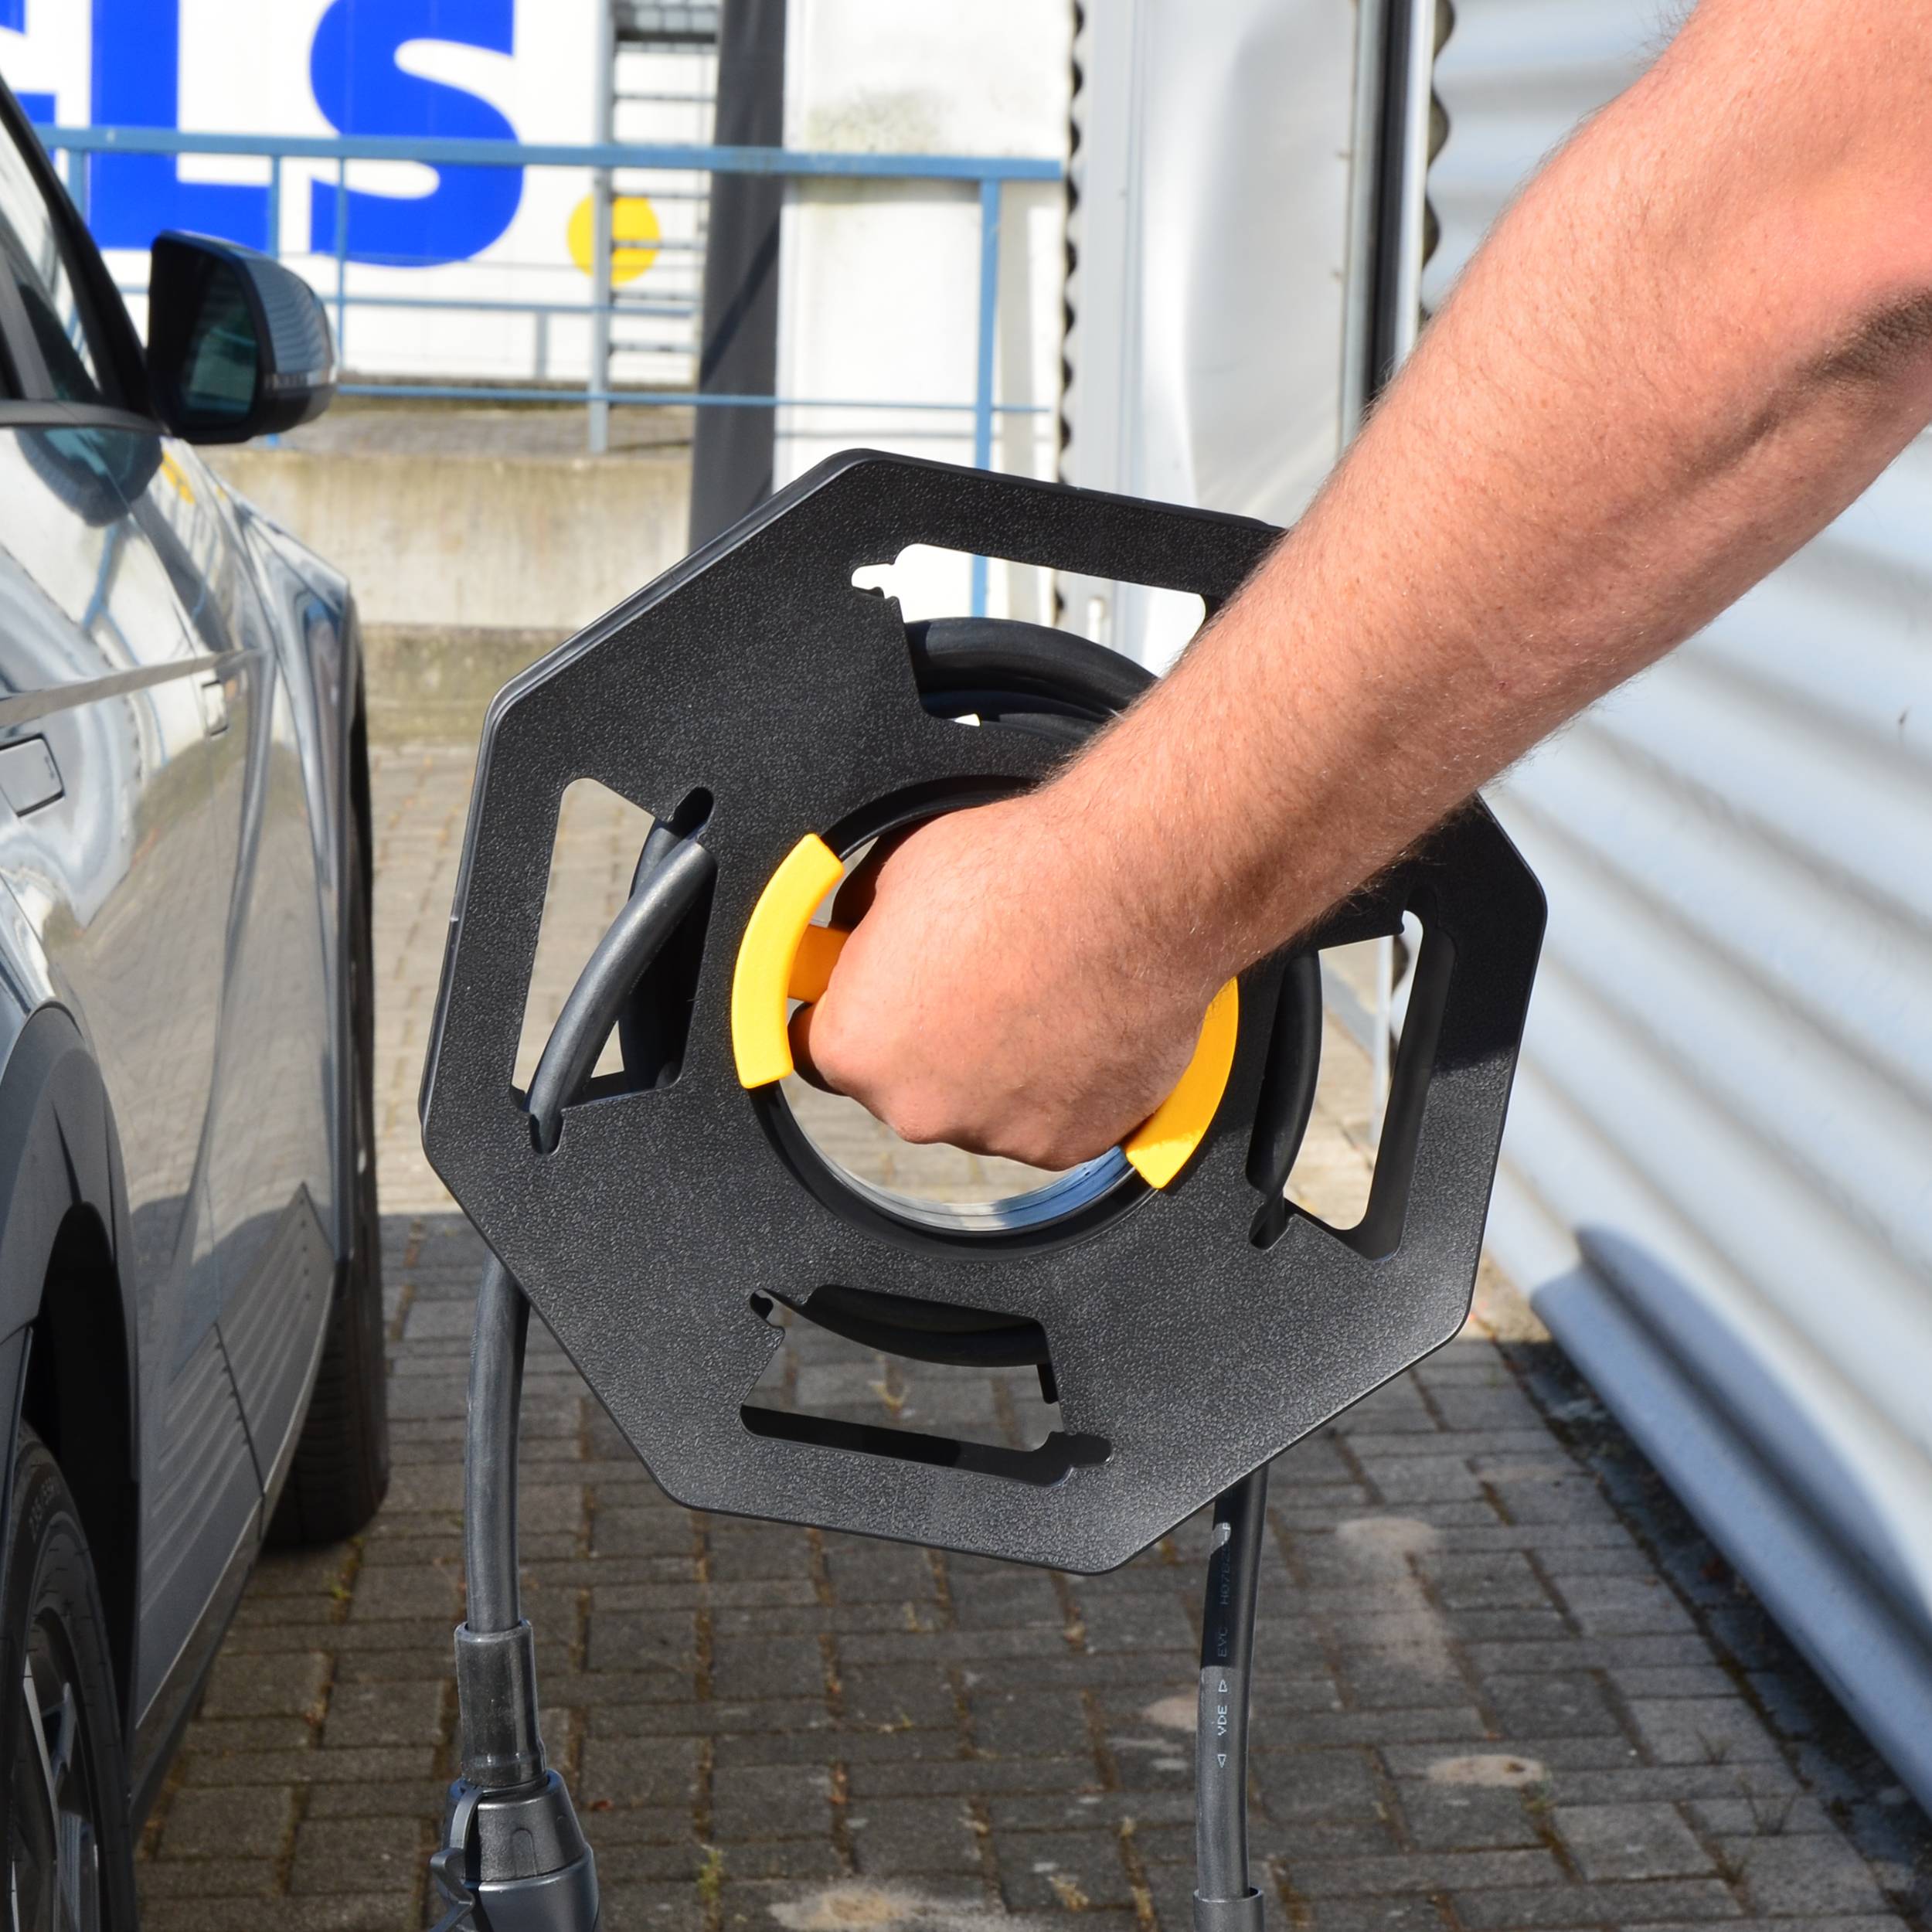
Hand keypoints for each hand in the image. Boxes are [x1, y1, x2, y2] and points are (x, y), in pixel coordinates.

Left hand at [790, 791, 1219, 1169]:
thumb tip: (867, 944)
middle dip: (931, 1042)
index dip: (854, 1013)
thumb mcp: (898, 875)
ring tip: (1040, 996)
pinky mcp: (1069, 1144)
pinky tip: (1078, 1025)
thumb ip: (870, 936)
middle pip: (905, 1087)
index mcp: (856, 1047)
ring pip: (981, 1106)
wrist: (1132, 889)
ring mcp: (995, 1133)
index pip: (818, 1049)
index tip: (878, 998)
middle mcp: (916, 1108)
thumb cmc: (1021, 873)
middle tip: (976, 984)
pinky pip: (1050, 1120)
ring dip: (998, 1067)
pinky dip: (1061, 1086)